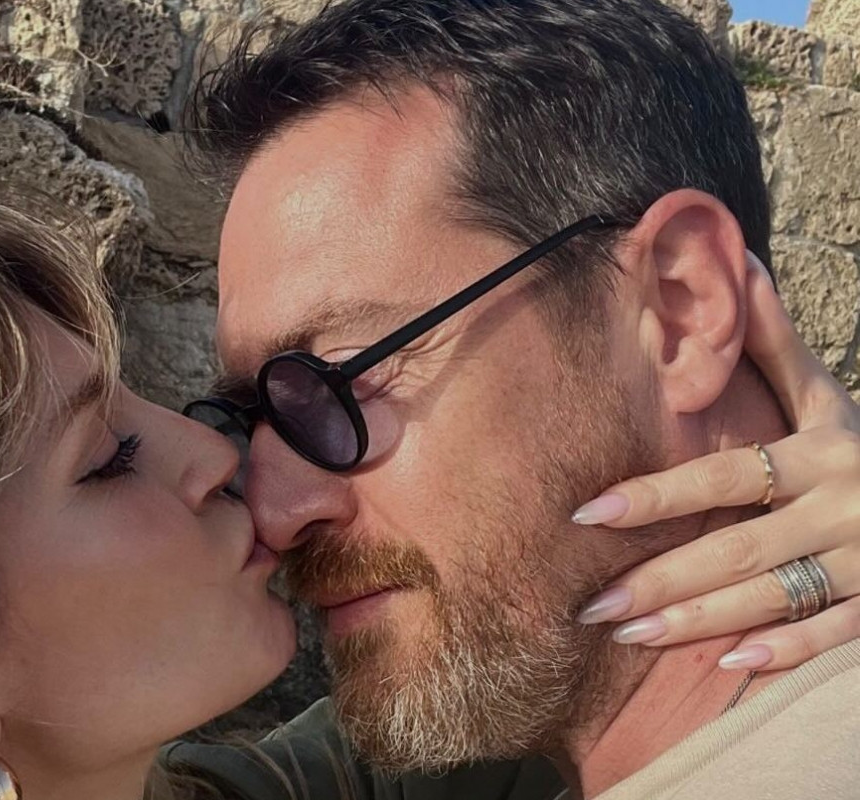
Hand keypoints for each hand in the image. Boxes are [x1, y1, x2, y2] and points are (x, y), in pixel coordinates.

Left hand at [572, 254, 859, 670]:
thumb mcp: (827, 396)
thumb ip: (776, 343)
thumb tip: (736, 261)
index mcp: (821, 452)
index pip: (724, 477)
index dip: (654, 495)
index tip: (585, 513)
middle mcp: (843, 505)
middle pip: (737, 546)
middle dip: (660, 578)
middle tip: (590, 604)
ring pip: (775, 595)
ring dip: (699, 621)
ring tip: (627, 636)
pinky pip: (836, 635)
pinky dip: (785, 650)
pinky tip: (726, 664)